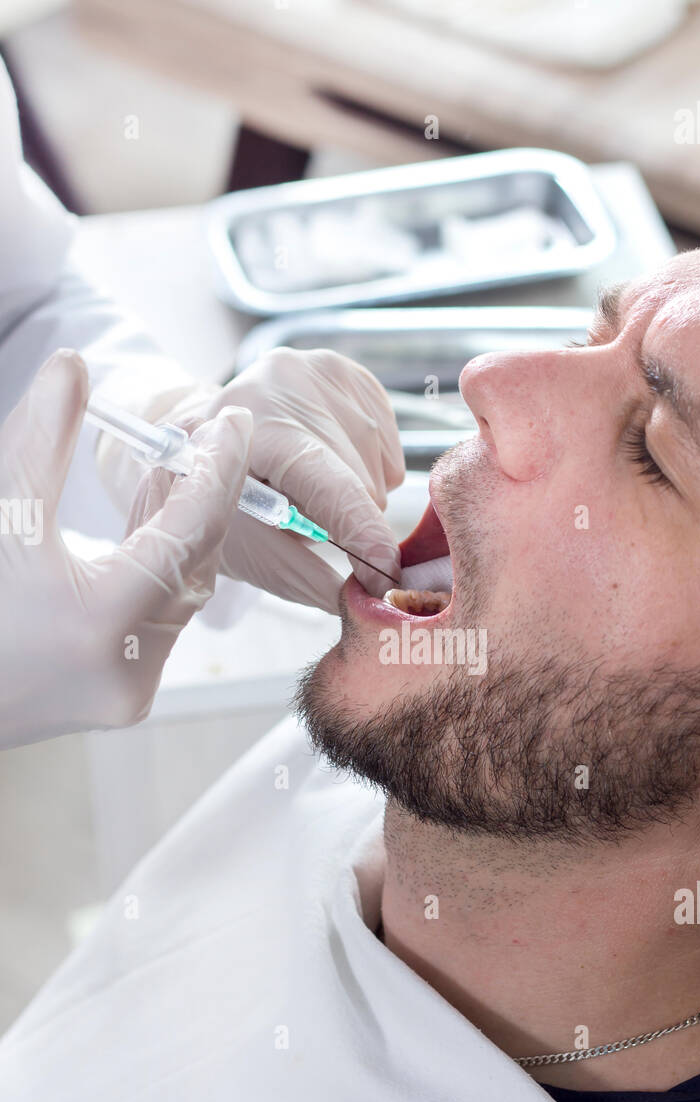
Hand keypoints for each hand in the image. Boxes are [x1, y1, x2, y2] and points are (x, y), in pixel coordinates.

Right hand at [0, 350, 252, 748]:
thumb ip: (41, 440)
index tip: (233, 424)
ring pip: (183, 595)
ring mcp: (129, 691)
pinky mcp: (123, 697)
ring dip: (183, 533)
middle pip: (195, 564)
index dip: (218, 470)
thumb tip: (73, 365)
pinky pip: (162, 621)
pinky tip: (149, 523)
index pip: (190, 531)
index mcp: (104, 623)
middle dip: (205, 498)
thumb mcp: (0, 516)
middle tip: (208, 439)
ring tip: (175, 470)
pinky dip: (161, 569)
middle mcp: (131, 669)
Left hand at [98, 348, 405, 612]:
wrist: (198, 443)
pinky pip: (388, 444)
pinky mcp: (345, 370)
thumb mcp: (246, 550)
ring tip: (308, 489)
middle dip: (347, 519)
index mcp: (254, 426)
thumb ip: (303, 577)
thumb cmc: (217, 502)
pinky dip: (368, 469)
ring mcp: (318, 367)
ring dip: (357, 495)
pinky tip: (328, 466)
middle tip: (306, 521)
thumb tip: (361, 600)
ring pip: (381, 467)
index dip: (364, 533)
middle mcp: (286, 380)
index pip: (329, 483)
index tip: (386, 573)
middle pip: (362, 482)